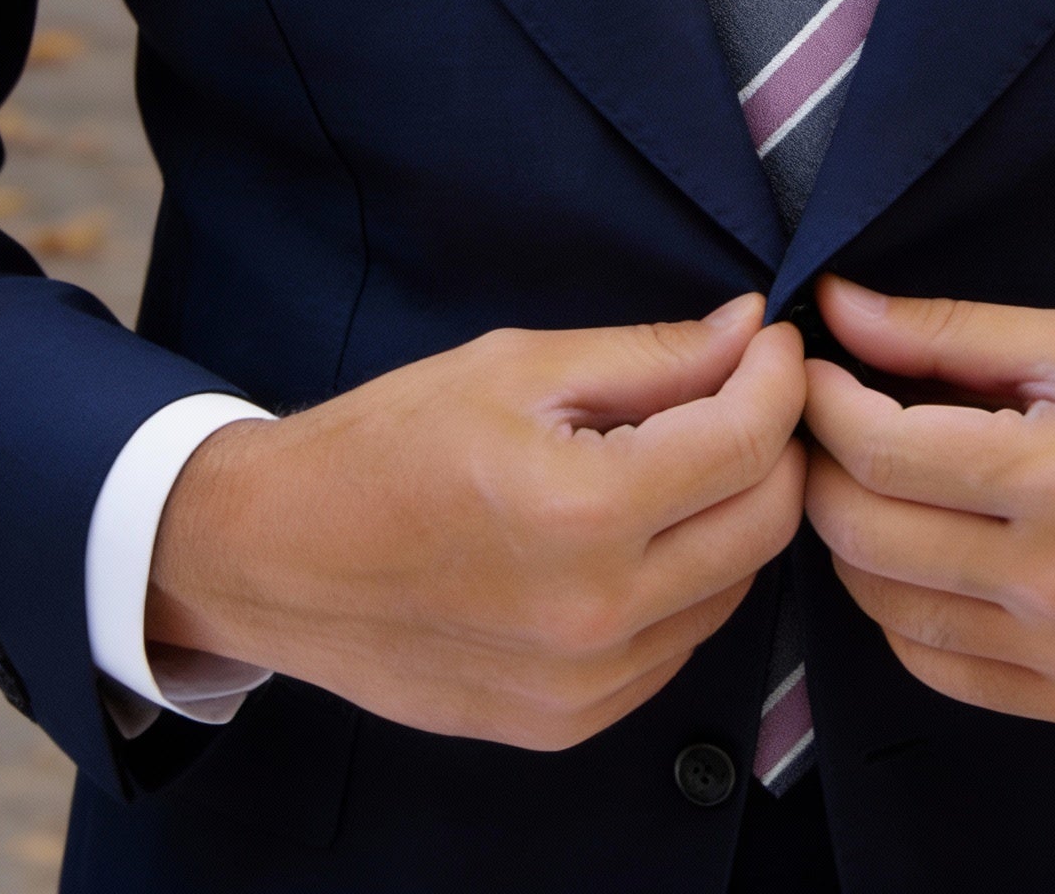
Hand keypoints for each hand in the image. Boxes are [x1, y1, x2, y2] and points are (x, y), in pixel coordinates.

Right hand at [149, 294, 805, 749]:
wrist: (274, 558)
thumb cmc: (384, 446)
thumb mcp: (517, 367)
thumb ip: (651, 355)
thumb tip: (749, 330)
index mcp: (582, 512)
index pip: (747, 442)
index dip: (780, 377)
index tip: (774, 342)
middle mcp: (597, 614)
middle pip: (765, 523)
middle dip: (776, 444)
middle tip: (745, 391)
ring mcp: (586, 685)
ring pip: (734, 588)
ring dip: (733, 514)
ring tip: (684, 456)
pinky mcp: (569, 723)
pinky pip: (678, 644)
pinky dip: (686, 580)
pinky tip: (639, 532)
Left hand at [802, 278, 1054, 727]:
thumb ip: (948, 331)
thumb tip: (840, 306)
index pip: (879, 451)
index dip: (822, 400)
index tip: (811, 365)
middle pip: (865, 534)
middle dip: (822, 466)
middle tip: (826, 419)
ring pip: (887, 610)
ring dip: (854, 539)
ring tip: (870, 480)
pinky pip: (942, 668)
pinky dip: (905, 611)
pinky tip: (920, 554)